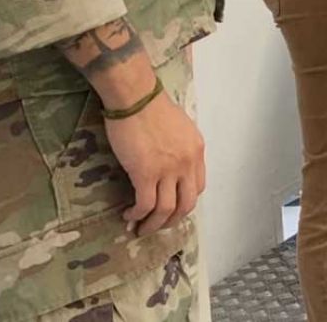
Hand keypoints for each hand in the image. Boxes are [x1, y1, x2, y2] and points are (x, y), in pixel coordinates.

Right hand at [105, 91, 205, 236]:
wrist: (136, 98)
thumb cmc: (152, 107)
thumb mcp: (180, 127)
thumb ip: (181, 147)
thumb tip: (171, 162)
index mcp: (196, 151)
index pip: (198, 187)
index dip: (184, 202)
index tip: (171, 208)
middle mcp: (187, 163)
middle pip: (186, 204)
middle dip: (172, 220)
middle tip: (157, 225)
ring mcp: (168, 170)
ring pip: (166, 209)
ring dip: (154, 224)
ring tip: (141, 228)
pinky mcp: (145, 173)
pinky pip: (145, 205)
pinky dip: (138, 215)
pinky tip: (129, 216)